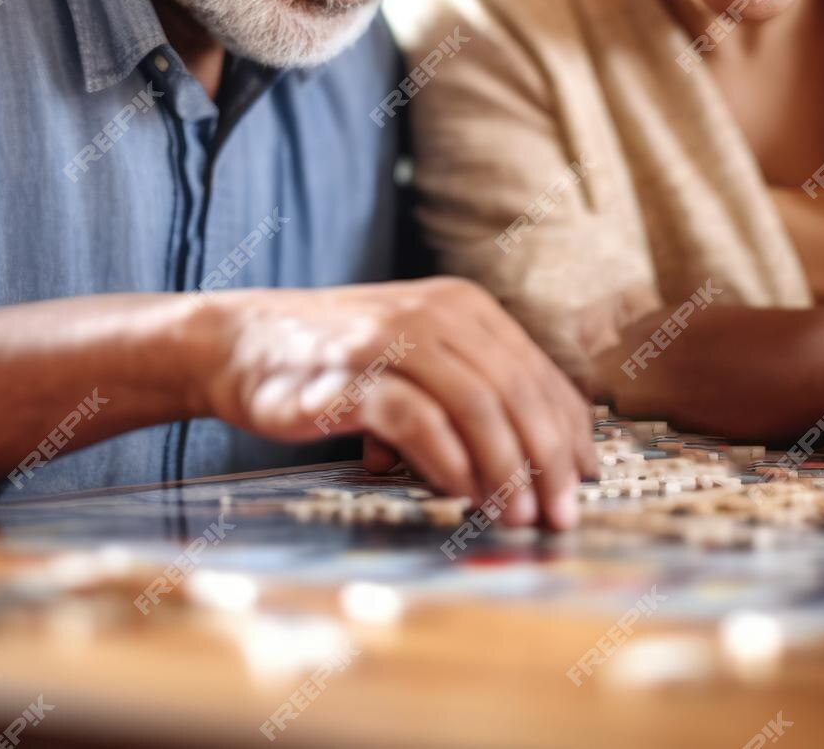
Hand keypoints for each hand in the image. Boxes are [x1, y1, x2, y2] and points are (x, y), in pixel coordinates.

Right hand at [190, 277, 597, 527]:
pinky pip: (417, 418)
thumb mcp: (414, 362)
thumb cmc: (335, 365)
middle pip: (517, 390)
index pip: (538, 373)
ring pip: (477, 402)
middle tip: (559, 515)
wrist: (237, 345)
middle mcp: (436, 313)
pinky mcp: (353, 373)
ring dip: (506, 467)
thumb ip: (469, 394)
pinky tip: (461, 494)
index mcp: (463, 308)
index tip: (586, 481)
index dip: (570, 432)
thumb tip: (538, 461)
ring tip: (517, 515)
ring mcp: (393, 338)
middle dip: (548, 460)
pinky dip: (448, 460)